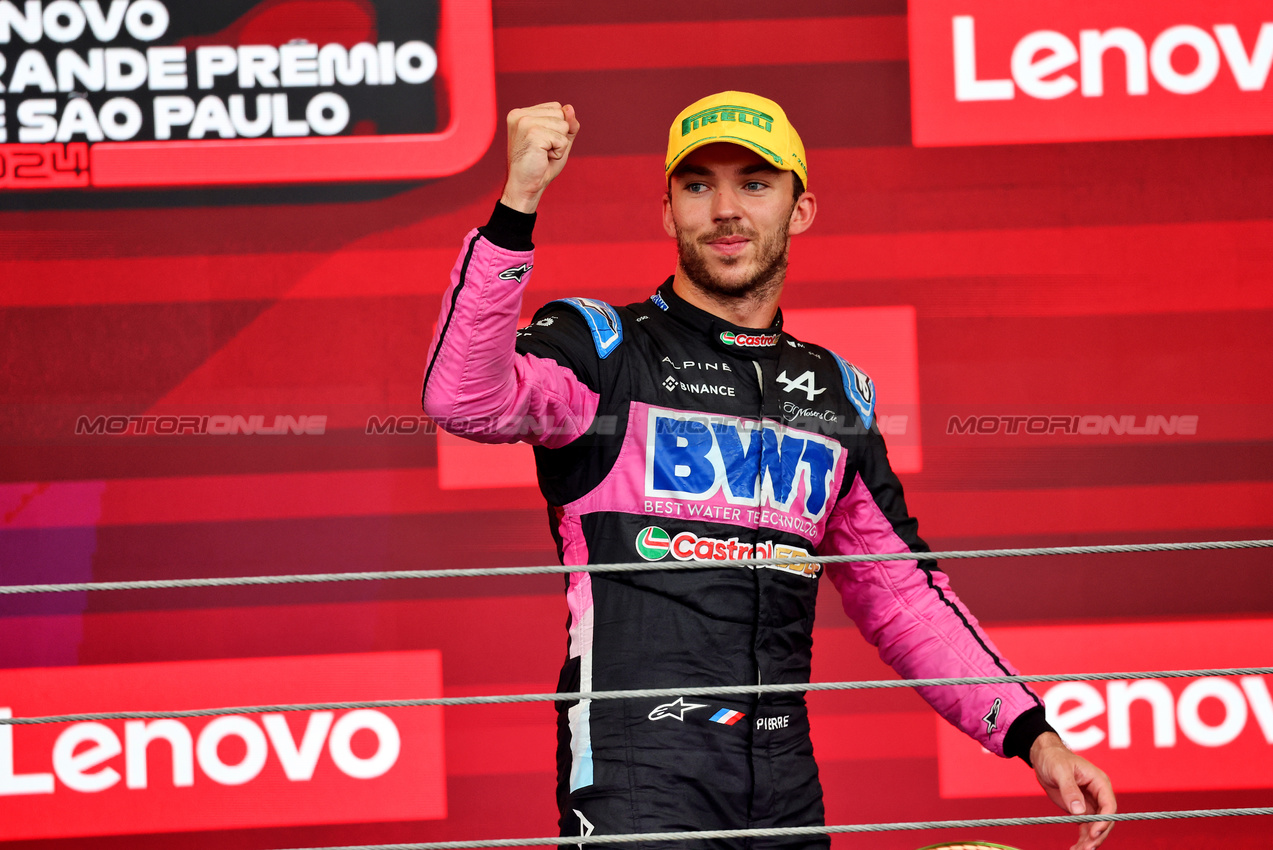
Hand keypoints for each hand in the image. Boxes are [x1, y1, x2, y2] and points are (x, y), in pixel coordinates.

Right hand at [501, 102, 579, 213]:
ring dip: (559, 144)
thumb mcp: (558, 141)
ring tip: (543, 154)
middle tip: (542, 151)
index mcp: (521, 113)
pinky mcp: (532, 133)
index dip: (558, 128)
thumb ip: (568, 124)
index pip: (556, 107)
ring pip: (563, 125)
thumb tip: (569, 108)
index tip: (542, 143)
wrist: (525, 187)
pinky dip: (559, 152)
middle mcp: (520, 114)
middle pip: (560, 113)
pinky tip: (543, 158)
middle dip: (559, 135)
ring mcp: (524, 122)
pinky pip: (562, 139)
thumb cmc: (540, 166)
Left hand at [1030, 732, 1115, 849]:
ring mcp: (1090, 804)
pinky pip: (1085, 827)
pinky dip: (1082, 839)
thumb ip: (1070, 789)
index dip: (1104, 821)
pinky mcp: (1081, 810)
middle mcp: (1098, 795)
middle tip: (1087, 848)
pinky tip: (1075, 848)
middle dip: (1097, 835)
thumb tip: (1079, 811)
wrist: (1044, 758)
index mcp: (1099, 782)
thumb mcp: (1061, 771)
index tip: (1094, 833)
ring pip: (1095, 827)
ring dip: (1089, 841)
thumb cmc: (1054, 758)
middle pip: (1104, 820)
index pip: (1108, 805)